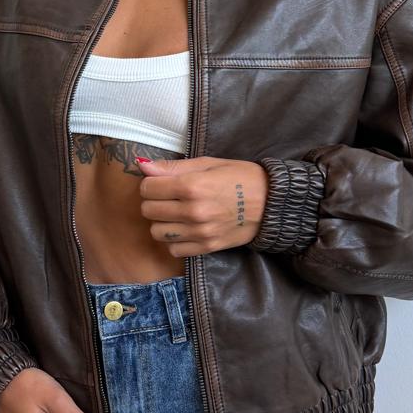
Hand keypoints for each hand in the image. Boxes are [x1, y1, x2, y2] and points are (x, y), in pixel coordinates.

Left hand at [135, 155, 268, 255]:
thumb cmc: (240, 177)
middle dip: (153, 202)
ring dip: (161, 222)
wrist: (271, 203)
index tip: (160, 182)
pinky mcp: (207, 248)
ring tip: (176, 214)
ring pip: (157, 232)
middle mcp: (193, 211)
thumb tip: (142, 164)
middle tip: (168, 197)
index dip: (150, 183)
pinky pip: (174, 249)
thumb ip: (173, 167)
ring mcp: (199, 233)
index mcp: (191, 186)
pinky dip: (175, 240)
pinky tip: (185, 229)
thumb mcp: (208, 163)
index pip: (148, 188)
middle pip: (148, 211)